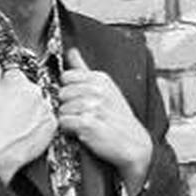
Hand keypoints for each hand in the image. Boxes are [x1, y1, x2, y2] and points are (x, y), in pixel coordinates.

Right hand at [0, 56, 56, 183]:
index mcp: (17, 80)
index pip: (17, 75)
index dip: (10, 87)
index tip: (7, 97)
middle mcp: (34, 90)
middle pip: (31, 88)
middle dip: (23, 98)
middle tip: (12, 113)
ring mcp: (45, 106)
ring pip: (41, 103)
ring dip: (34, 110)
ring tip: (20, 123)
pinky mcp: (53, 122)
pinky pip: (49, 118)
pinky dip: (41, 123)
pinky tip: (28, 129)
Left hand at [59, 48, 151, 195]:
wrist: (134, 144)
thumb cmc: (118, 118)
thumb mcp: (106, 88)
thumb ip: (84, 70)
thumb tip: (71, 52)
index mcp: (100, 78)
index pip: (67, 76)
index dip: (69, 89)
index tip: (80, 98)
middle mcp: (97, 90)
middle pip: (62, 92)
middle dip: (68, 104)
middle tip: (83, 114)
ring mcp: (93, 106)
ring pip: (61, 109)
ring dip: (69, 119)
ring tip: (85, 123)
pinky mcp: (87, 123)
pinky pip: (63, 122)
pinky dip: (69, 129)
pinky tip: (82, 131)